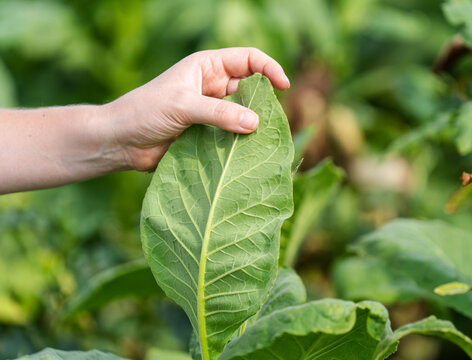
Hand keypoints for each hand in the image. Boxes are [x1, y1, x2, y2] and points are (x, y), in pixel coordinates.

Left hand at [102, 47, 289, 170]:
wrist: (121, 141)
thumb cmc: (145, 111)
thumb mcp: (183, 106)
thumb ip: (218, 113)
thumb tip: (254, 123)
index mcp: (207, 66)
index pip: (248, 59)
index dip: (269, 68)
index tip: (283, 86)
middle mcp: (212, 86)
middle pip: (250, 88)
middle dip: (263, 101)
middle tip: (272, 120)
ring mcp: (211, 111)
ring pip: (243, 114)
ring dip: (252, 124)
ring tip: (263, 138)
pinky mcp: (208, 134)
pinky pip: (232, 135)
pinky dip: (242, 142)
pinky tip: (248, 152)